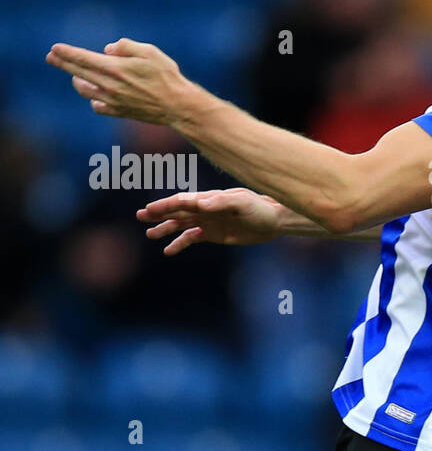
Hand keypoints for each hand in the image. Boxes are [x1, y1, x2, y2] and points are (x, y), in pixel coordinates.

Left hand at [46, 38, 194, 124]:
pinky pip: (98, 107)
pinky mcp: (121, 112)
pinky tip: (96, 96)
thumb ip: (126, 46)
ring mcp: (113, 101)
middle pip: (78, 72)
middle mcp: (110, 85)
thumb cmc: (167, 76)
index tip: (54, 48)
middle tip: (51, 57)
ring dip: (77, 81)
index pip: (83, 58)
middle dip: (62, 63)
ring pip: (85, 90)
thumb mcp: (150, 52)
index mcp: (115, 68)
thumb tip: (108, 49)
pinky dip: (94, 100)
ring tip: (75, 76)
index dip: (66, 52)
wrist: (178, 106)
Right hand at [137, 188, 283, 254]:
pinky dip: (179, 244)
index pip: (183, 201)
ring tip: (149, 235)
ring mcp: (207, 221)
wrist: (273, 222)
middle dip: (158, 213)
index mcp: (209, 199)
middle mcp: (205, 209)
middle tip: (140, 216)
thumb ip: (222, 202)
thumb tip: (201, 203)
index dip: (166, 205)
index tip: (149, 209)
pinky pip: (191, 238)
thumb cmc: (259, 209)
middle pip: (177, 211)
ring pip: (181, 225)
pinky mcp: (213, 234)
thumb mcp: (243, 203)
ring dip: (165, 229)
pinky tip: (168, 251)